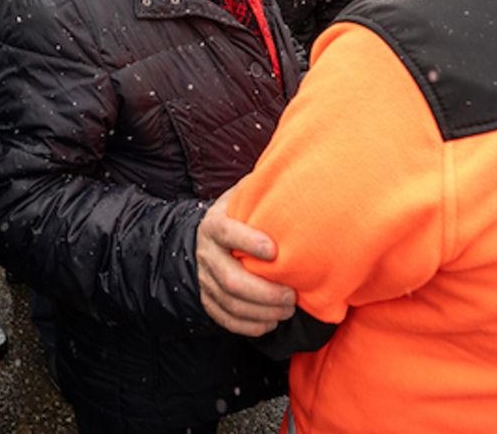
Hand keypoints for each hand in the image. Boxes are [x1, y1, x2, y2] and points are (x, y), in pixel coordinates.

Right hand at [196, 185, 295, 335]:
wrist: (202, 239)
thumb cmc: (235, 216)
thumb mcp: (240, 197)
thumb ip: (259, 189)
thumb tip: (294, 171)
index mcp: (215, 225)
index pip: (227, 233)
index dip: (249, 242)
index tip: (275, 251)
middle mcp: (207, 254)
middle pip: (232, 279)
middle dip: (265, 292)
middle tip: (292, 296)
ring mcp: (205, 279)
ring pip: (231, 303)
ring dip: (262, 312)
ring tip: (288, 311)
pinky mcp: (208, 300)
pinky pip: (226, 319)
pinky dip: (249, 326)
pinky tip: (270, 323)